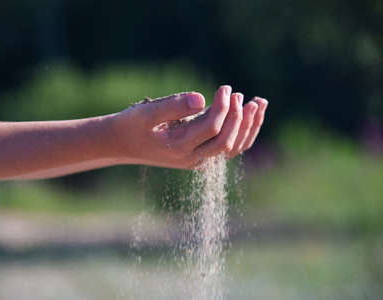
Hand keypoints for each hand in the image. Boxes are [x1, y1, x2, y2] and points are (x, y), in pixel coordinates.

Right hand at [111, 85, 267, 168]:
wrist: (122, 144)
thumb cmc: (132, 124)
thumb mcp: (147, 113)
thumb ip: (173, 105)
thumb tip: (201, 99)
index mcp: (178, 147)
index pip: (212, 128)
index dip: (223, 107)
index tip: (225, 87)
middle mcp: (192, 158)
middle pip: (227, 142)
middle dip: (240, 117)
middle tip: (242, 94)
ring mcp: (198, 159)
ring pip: (232, 148)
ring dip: (249, 127)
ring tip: (260, 102)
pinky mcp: (200, 155)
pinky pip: (228, 148)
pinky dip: (243, 132)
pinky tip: (251, 114)